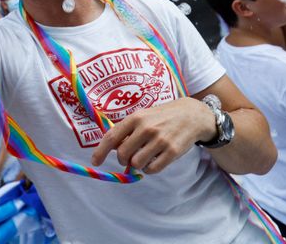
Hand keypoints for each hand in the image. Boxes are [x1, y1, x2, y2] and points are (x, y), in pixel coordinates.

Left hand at [90, 98, 212, 173]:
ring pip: (136, 163)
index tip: (94, 162)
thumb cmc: (162, 116)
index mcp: (136, 118)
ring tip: (143, 158)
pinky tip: (152, 162)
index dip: (100, 151)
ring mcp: (160, 140)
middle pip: (123, 154)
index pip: (112, 137)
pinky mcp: (172, 152)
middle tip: (128, 158)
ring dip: (136, 165)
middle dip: (123, 160)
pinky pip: (152, 169)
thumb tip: (110, 148)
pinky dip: (148, 170)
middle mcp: (146, 128)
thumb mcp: (143, 116)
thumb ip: (127, 130)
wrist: (191, 115)